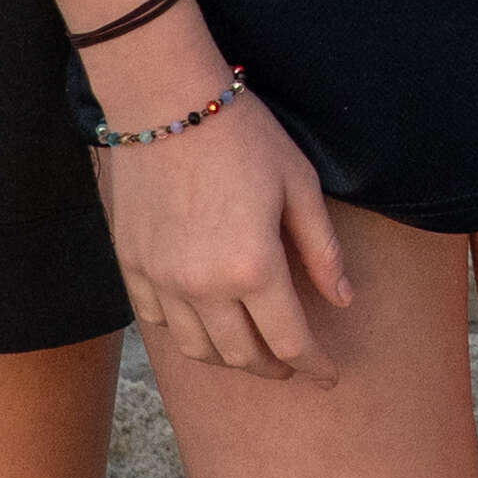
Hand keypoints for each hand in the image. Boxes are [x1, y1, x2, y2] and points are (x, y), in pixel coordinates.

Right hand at [91, 30, 354, 376]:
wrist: (166, 102)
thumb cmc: (243, 136)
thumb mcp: (299, 186)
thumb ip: (322, 250)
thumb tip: (343, 299)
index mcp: (253, 267)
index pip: (290, 342)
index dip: (314, 365)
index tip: (329, 375)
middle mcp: (203, 286)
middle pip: (243, 356)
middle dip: (275, 368)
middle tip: (293, 365)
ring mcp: (162, 280)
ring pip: (198, 349)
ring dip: (230, 360)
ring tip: (252, 352)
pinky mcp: (133, 266)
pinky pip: (159, 323)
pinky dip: (187, 334)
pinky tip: (206, 323)